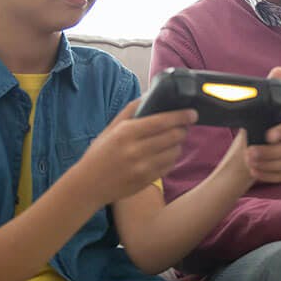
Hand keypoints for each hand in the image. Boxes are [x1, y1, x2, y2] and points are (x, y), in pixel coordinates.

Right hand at [75, 99, 196, 205]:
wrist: (88, 186)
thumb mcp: (111, 128)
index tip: (192, 113)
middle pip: (173, 136)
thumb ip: (131, 110)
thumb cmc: (99, 154)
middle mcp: (136, 150)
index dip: (181, 116)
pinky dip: (172, 157)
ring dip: (178, 143)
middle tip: (184, 125)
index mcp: (126, 133)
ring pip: (175, 151)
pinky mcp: (147, 180)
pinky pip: (169, 165)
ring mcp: (143, 167)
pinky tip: (166, 153)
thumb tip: (150, 95)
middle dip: (183, 128)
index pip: (162, 121)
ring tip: (174, 139)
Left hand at [246, 67, 280, 182]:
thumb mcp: (257, 108)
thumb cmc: (253, 126)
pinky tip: (255, 172)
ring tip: (249, 162)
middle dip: (271, 152)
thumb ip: (269, 88)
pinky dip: (270, 175)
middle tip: (250, 153)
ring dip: (268, 164)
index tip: (267, 136)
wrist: (245, 150)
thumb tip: (280, 70)